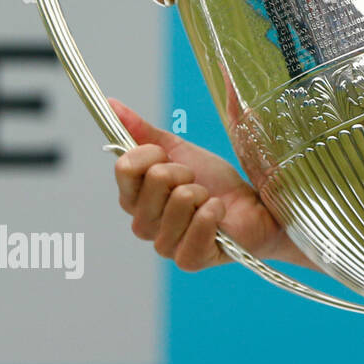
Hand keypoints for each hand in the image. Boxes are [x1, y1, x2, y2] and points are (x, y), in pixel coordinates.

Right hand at [108, 97, 295, 271]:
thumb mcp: (178, 150)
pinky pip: (199, 225)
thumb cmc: (214, 181)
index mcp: (133, 198)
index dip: (153, 154)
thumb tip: (110, 103)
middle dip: (185, 172)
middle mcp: (142, 224)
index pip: (125, 166)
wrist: (253, 206)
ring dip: (203, 193)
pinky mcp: (189, 260)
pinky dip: (215, 213)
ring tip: (208, 201)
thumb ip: (142, 131)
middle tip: (197, 183)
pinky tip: (219, 215)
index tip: (171, 158)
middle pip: (155, 179)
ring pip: (180, 199)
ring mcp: (164, 245)